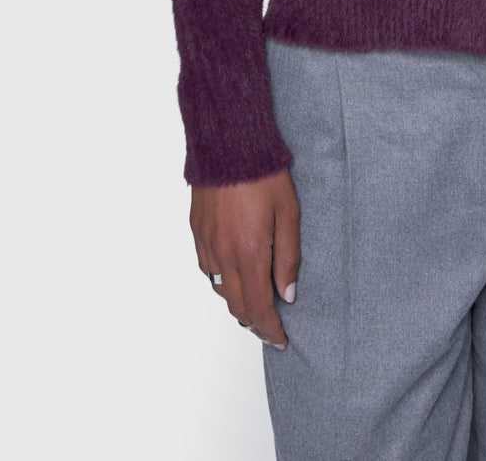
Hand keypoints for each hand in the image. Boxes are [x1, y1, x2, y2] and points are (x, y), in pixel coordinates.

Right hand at [191, 167, 300, 349]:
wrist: (229, 143)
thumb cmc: (264, 174)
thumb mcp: (289, 214)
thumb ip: (288, 258)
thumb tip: (287, 295)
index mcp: (249, 253)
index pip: (258, 308)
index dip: (270, 330)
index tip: (280, 341)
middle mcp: (223, 254)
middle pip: (236, 306)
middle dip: (254, 322)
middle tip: (270, 327)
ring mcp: (206, 244)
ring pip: (219, 289)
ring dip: (236, 301)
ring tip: (254, 301)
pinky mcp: (196, 231)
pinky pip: (207, 268)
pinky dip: (221, 279)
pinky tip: (234, 272)